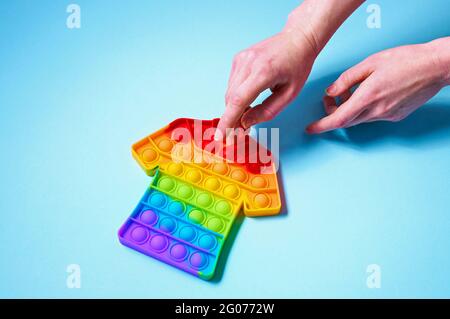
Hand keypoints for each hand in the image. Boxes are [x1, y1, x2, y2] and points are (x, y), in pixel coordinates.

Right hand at [215, 30, 317, 138]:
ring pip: (230, 92)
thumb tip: (245, 123)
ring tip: (248, 114)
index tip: (221, 137)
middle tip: (240, 131)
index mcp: (263, 72)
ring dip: (235, 107)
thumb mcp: (289, 94)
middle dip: (232, 118)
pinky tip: (249, 98)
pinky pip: (232, 84)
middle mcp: (247, 63)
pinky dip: (237, 95)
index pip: (238, 100)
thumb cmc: (297, 66)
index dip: (227, 121)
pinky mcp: (238, 59)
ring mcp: (240, 59)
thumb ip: (267, 111)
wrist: (296, 39)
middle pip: (231, 99)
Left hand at [306, 41, 449, 133]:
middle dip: (333, 113)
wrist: (435, 67)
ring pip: (359, 118)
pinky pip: (372, 116)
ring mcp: (387, 116)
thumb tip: (331, 91)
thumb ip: (347, 79)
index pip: (338, 119)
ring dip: (349, 110)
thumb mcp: (370, 63)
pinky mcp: (395, 116)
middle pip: (346, 120)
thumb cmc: (406, 60)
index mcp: (368, 97)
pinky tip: (369, 94)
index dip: (322, 126)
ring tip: (352, 91)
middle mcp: (377, 111)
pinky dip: (363, 109)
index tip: (311, 129)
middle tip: (331, 98)